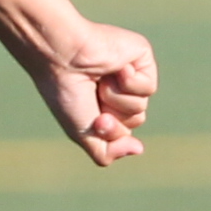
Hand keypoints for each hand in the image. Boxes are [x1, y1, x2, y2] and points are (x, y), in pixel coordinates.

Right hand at [28, 21, 156, 165]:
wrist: (62, 57)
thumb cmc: (66, 92)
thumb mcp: (82, 134)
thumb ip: (107, 152)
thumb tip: (138, 148)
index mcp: (104, 105)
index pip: (124, 133)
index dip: (109, 132)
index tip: (93, 119)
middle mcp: (119, 89)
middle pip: (136, 120)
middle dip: (115, 116)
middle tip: (94, 95)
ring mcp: (132, 72)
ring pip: (141, 105)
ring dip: (116, 98)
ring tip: (99, 79)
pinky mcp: (142, 57)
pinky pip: (149, 87)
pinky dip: (128, 83)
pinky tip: (114, 68)